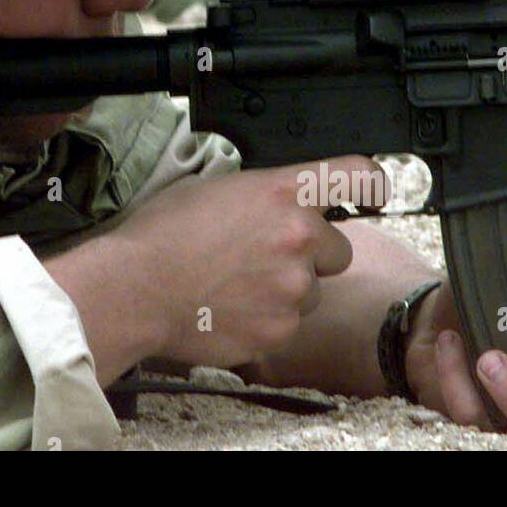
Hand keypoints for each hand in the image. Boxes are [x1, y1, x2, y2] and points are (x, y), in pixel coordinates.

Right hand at [113, 157, 386, 367]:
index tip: (372, 192)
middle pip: (337, 249)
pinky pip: (288, 323)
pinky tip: (230, 308)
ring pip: (310, 291)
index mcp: (282, 191)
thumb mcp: (213, 187)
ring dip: (285, 290)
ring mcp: (293, 287)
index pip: (357, 177)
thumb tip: (279, 203)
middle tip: (264, 256)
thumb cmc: (162, 234)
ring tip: (236, 284)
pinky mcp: (281, 329)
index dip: (370, 185)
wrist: (135, 288)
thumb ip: (263, 194)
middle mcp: (298, 237)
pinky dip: (266, 320)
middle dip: (310, 254)